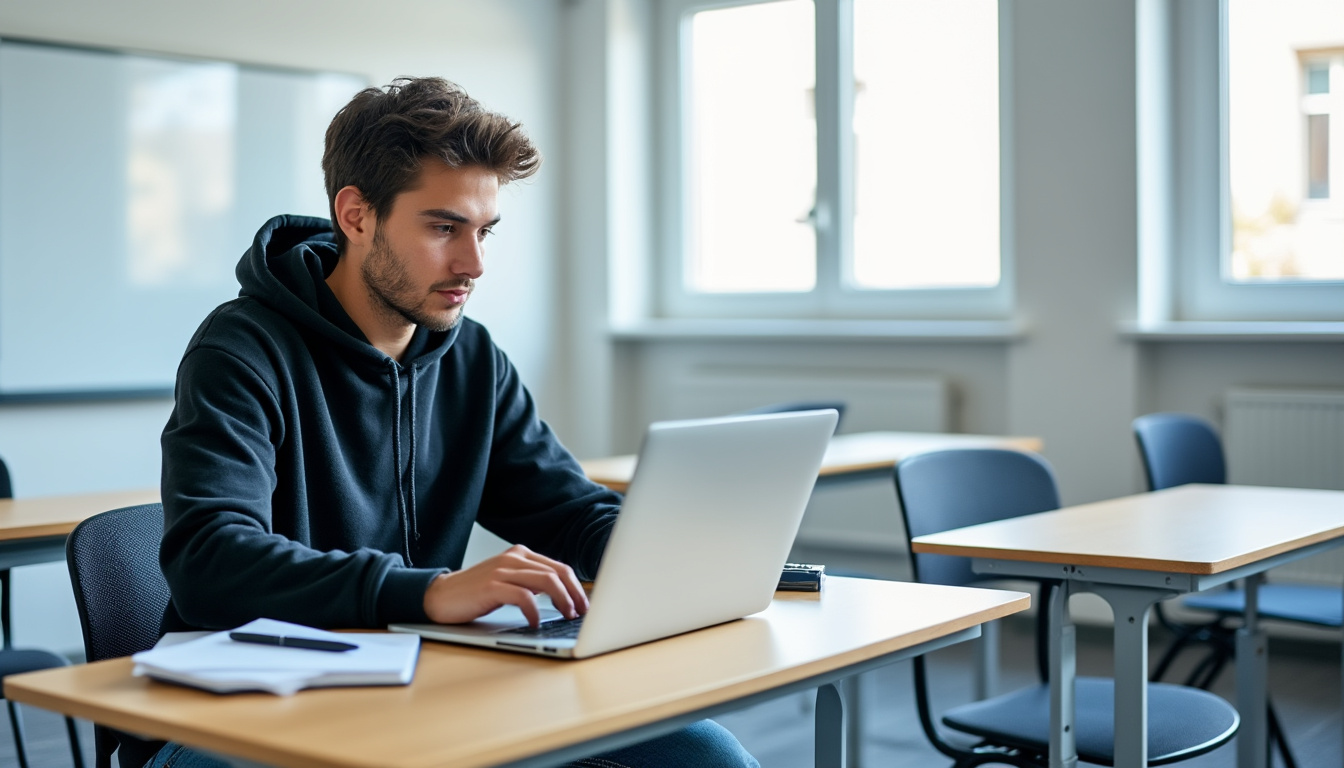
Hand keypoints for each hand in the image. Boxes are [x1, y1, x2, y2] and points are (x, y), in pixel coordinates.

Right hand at [422, 545, 588, 626]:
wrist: (439, 595)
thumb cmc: (475, 593)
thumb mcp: (507, 581)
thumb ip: (530, 583)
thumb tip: (563, 599)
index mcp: (521, 555)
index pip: (560, 567)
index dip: (576, 587)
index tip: (585, 605)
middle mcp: (514, 558)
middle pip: (558, 573)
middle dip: (575, 595)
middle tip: (581, 614)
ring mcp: (502, 570)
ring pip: (546, 581)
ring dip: (562, 601)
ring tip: (565, 616)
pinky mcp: (491, 586)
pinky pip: (523, 596)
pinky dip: (535, 611)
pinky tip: (535, 623)